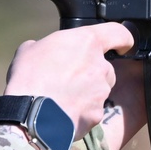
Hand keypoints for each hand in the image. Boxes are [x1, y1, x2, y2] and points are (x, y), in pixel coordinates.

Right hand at [3, 22, 133, 139]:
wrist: (27, 116)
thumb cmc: (28, 78)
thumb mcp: (30, 49)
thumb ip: (49, 46)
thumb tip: (46, 51)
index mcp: (87, 42)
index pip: (120, 33)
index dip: (123, 38)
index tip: (122, 45)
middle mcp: (101, 66)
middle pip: (106, 66)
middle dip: (91, 72)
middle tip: (68, 78)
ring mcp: (101, 92)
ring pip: (100, 89)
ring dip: (87, 92)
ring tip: (62, 97)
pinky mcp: (97, 114)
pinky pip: (92, 110)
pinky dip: (81, 111)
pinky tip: (62, 113)